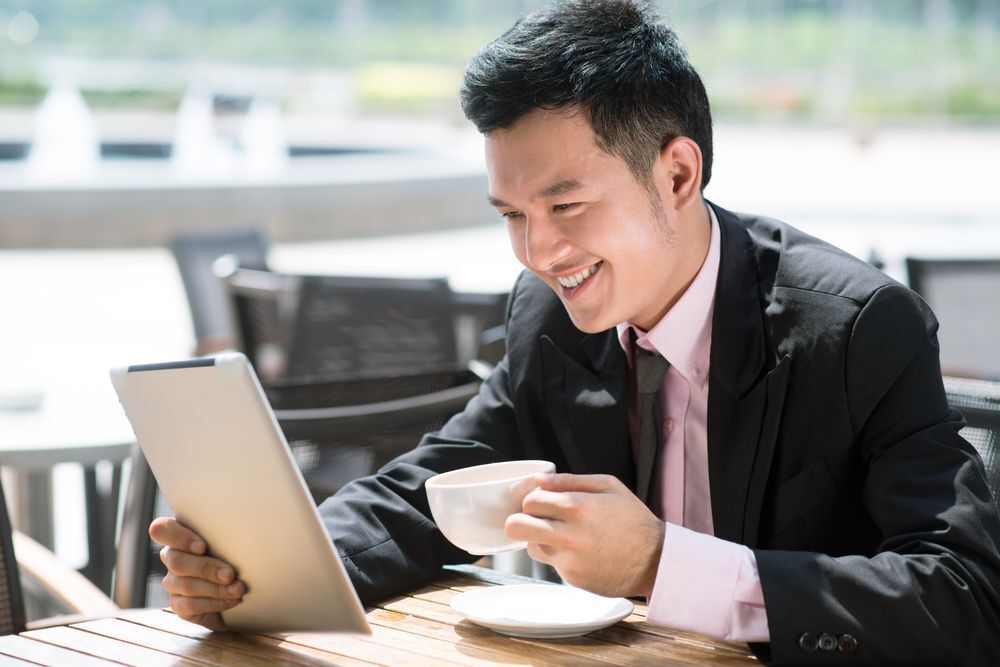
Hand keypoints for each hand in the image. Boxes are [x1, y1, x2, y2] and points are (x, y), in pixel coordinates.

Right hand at [148, 517, 244, 629]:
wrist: (245, 590)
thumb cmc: (239, 555)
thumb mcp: (234, 540)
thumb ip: (228, 533)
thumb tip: (245, 527)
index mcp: (182, 535)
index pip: (162, 529)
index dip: (178, 537)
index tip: (202, 547)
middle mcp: (172, 557)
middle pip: (176, 561)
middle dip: (207, 568)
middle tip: (231, 574)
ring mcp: (173, 582)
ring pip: (185, 584)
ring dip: (215, 588)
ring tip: (238, 589)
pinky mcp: (179, 605)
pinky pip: (190, 605)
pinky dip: (215, 602)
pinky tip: (232, 600)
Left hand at [505, 473, 664, 597]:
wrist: (656, 561)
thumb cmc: (634, 521)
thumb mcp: (609, 487)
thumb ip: (570, 480)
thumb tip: (539, 480)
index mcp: (578, 506)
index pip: (530, 501)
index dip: (532, 501)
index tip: (541, 504)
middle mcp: (570, 533)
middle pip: (517, 526)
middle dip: (520, 521)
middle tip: (535, 521)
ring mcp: (569, 559)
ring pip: (531, 546)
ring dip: (540, 540)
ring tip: (563, 536)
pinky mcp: (572, 578)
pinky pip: (551, 564)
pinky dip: (559, 557)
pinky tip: (580, 552)